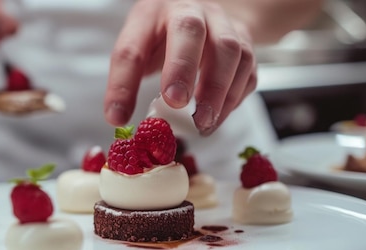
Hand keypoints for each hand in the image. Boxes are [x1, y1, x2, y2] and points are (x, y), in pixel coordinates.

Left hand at [103, 0, 256, 135]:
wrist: (207, 15)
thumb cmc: (164, 37)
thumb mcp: (140, 47)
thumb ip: (132, 78)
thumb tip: (122, 119)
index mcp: (151, 13)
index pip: (131, 48)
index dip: (123, 85)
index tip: (117, 117)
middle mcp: (189, 10)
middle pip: (189, 29)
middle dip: (182, 68)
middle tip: (175, 103)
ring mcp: (222, 23)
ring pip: (230, 50)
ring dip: (217, 91)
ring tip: (201, 122)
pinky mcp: (247, 42)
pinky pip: (248, 70)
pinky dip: (232, 99)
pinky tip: (215, 118)